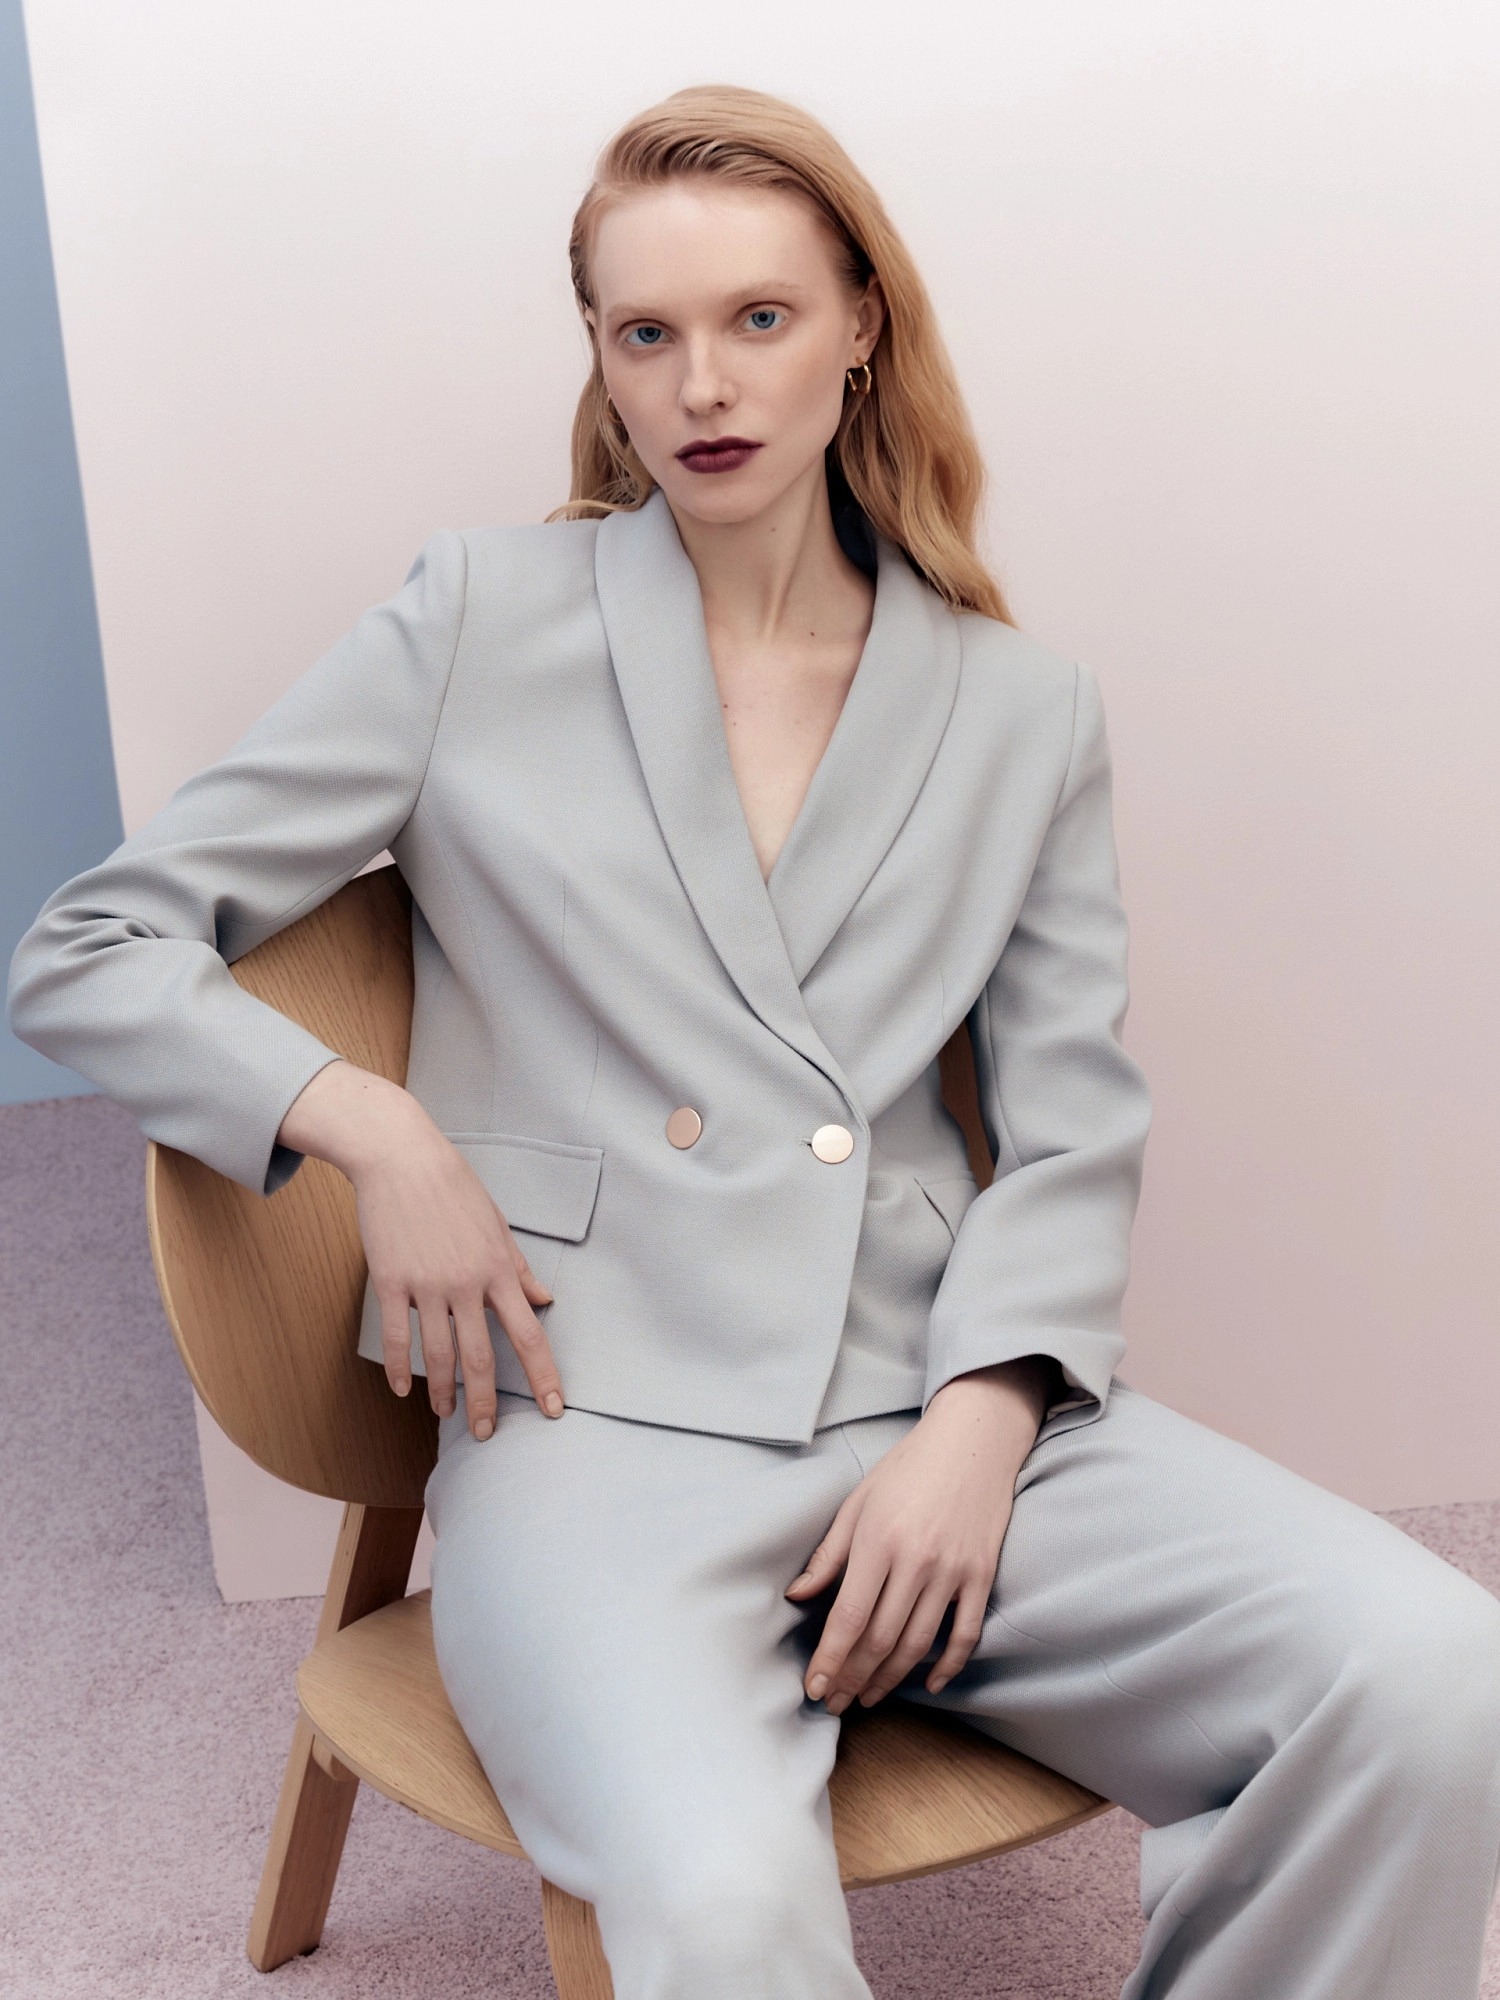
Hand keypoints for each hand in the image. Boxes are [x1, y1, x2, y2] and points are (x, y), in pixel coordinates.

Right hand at [276, 1060, 563, 1440]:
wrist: (400, 1158)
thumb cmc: (453, 1187)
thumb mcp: (496, 1225)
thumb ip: (517, 1268)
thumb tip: (543, 1299)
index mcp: (498, 1269)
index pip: (529, 1334)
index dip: (543, 1376)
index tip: (553, 1410)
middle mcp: (466, 1283)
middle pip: (482, 1357)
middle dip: (486, 1402)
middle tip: (486, 1433)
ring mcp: (426, 1285)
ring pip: (438, 1355)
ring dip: (443, 1392)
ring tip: (446, 1414)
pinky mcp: (390, 1282)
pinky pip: (397, 1337)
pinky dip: (400, 1369)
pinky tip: (403, 1390)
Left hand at [785, 1358, 1056, 1710]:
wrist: (973, 1440)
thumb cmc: (908, 1467)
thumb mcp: (859, 1502)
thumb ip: (829, 1554)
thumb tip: (798, 1595)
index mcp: (878, 1540)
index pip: (848, 1617)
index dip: (830, 1659)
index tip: (814, 1686)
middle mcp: (916, 1560)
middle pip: (880, 1639)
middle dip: (852, 1678)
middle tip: (835, 1701)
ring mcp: (953, 1571)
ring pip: (918, 1643)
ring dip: (889, 1678)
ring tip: (867, 1697)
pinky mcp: (981, 1575)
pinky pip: (965, 1633)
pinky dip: (947, 1665)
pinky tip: (928, 1682)